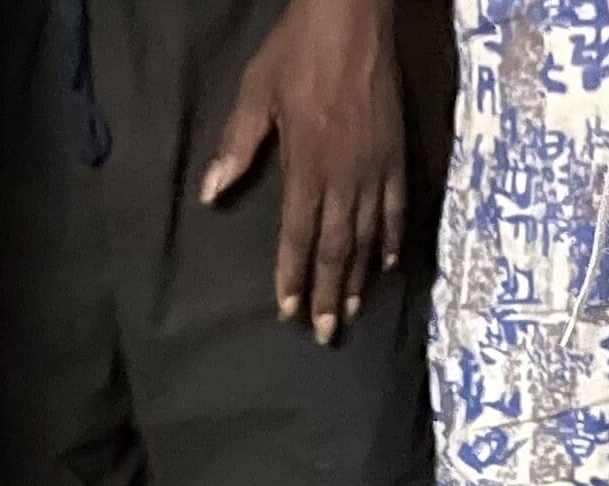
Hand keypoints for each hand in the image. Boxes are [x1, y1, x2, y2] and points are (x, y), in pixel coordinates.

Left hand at [203, 0, 406, 340]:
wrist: (353, 21)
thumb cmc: (297, 54)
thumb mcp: (257, 94)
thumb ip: (237, 147)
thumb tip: (210, 194)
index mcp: (306, 168)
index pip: (297, 236)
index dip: (291, 277)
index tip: (287, 311)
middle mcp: (344, 179)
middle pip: (335, 249)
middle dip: (326, 293)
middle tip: (324, 333)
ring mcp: (375, 171)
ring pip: (367, 238)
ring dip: (357, 278)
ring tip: (350, 310)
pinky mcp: (397, 158)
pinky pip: (397, 210)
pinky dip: (393, 240)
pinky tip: (388, 264)